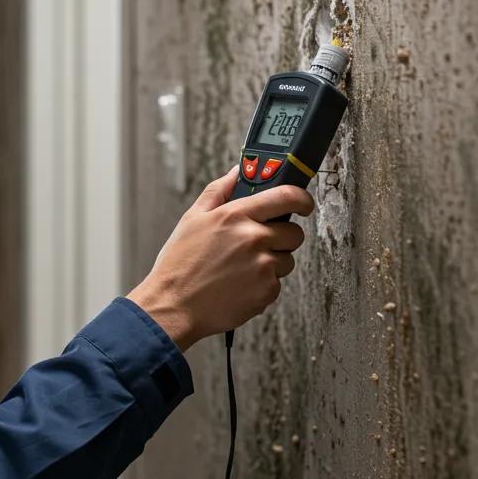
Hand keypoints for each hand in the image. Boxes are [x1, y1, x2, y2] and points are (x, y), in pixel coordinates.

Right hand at [126, 166, 314, 350]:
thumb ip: (219, 191)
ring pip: (287, 259)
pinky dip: (263, 284)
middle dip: (282, 236)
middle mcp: (253, 239)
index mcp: (236, 216)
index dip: (302, 198)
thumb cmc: (179, 264)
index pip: (286, 196)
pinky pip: (277, 283)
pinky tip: (239, 284)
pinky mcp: (266, 291)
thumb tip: (236, 172)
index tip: (303, 203)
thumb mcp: (193, 218)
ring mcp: (262, 266)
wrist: (174, 306)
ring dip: (272, 262)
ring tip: (241, 267)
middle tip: (259, 243)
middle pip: (294, 232)